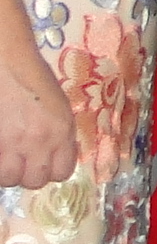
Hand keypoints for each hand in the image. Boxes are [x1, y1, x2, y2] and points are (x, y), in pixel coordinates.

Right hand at [0, 63, 76, 191]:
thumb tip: (53, 156)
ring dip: (7, 171)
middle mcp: (40, 140)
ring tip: (6, 156)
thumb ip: (59, 133)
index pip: (62, 173)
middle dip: (27, 174)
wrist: (8, 63)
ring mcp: (13, 142)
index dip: (51, 171)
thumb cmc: (35, 77)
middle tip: (21, 161)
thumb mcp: (59, 106)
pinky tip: (0, 149)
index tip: (43, 163)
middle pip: (34, 181)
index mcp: (62, 130)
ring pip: (9, 179)